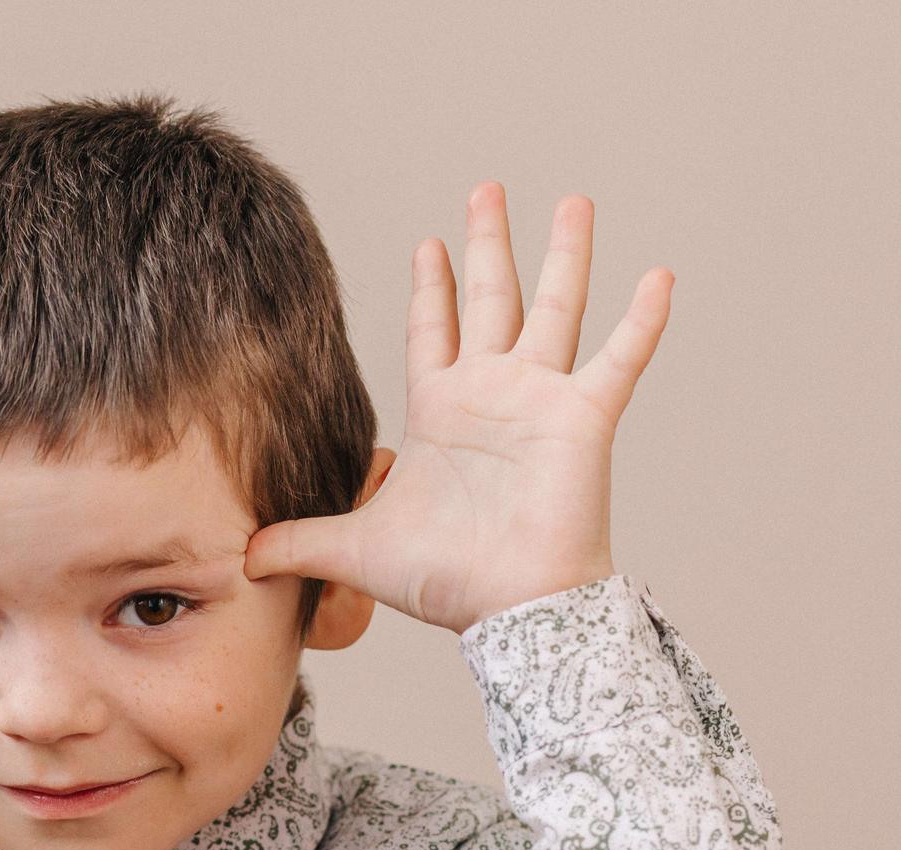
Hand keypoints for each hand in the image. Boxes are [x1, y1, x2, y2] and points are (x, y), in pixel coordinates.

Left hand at [244, 182, 671, 635]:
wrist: (507, 609)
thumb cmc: (443, 582)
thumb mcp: (353, 550)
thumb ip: (298, 541)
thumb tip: (239, 556)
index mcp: (442, 412)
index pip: (434, 332)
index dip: (433, 288)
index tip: (429, 242)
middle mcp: (493, 394)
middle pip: (492, 299)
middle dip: (488, 243)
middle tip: (486, 188)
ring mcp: (541, 401)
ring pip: (556, 307)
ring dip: (566, 254)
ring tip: (574, 201)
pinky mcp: (583, 418)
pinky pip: (620, 358)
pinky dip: (643, 321)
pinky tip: (661, 275)